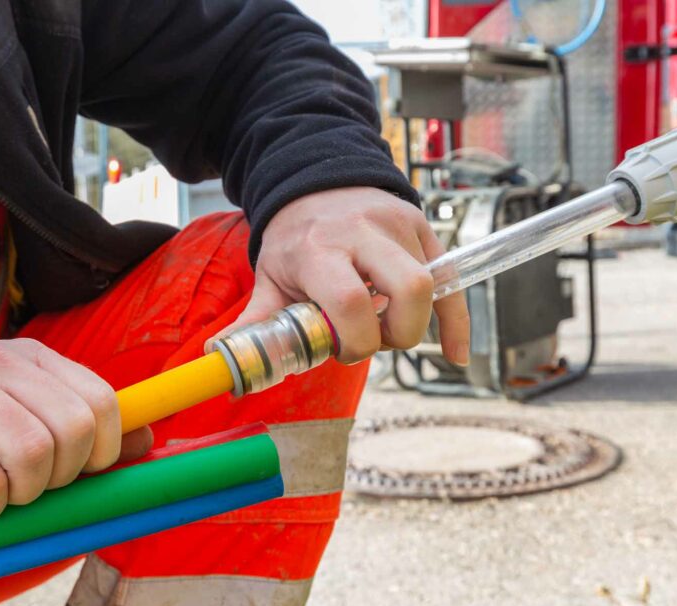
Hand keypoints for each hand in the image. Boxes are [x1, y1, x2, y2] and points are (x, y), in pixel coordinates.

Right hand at [0, 339, 152, 520]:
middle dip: (64, 475)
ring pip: (32, 455)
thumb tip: (147, 441)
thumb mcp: (31, 414)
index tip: (83, 470)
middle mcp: (0, 363)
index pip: (101, 400)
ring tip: (0, 491)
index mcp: (35, 358)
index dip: (105, 448)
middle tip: (34, 485)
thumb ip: (87, 426)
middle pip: (73, 429)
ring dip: (23, 493)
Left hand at [218, 187, 469, 364]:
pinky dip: (457, 321)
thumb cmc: (295, 237)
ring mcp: (398, 226)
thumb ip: (255, 322)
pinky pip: (452, 280)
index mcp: (320, 250)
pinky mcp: (421, 227)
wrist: (316, 176)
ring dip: (415, 323)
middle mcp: (364, 233)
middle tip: (374, 340)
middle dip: (399, 334)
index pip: (352, 303)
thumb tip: (219, 359)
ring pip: (430, 286)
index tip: (343, 350)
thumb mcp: (270, 275)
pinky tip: (457, 354)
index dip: (355, 342)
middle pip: (409, 290)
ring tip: (388, 325)